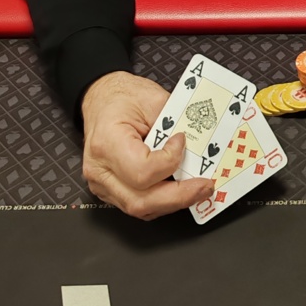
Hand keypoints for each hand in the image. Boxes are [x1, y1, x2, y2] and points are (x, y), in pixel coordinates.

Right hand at [81, 71, 213, 219]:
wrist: (102, 99)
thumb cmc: (122, 97)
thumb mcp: (152, 98)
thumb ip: (174, 123)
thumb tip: (196, 145)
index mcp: (107, 143)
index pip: (141, 170)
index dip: (170, 161)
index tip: (182, 141)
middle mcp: (101, 170)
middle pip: (141, 200)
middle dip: (179, 196)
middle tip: (205, 186)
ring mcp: (103, 184)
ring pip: (141, 208)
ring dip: (173, 202)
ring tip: (198, 190)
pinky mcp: (111, 191)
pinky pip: (139, 203)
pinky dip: (162, 200)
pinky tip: (180, 190)